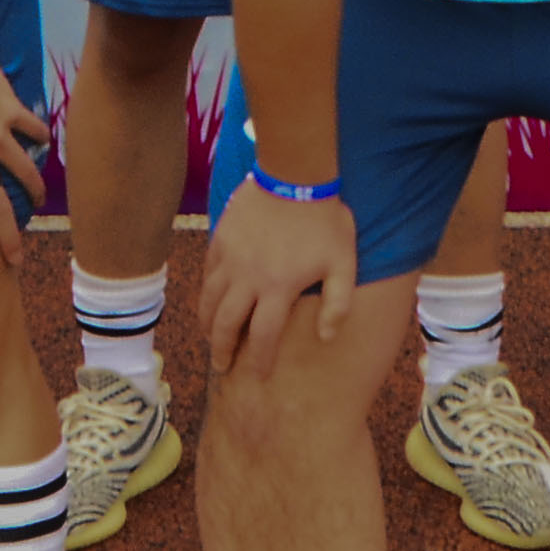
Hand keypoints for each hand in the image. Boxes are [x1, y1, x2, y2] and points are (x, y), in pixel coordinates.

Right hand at [201, 184, 358, 379]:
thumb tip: (326, 338)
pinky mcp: (221, 238)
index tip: (256, 376)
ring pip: (209, 299)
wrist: (296, 174)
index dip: (258, 361)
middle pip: (225, 323)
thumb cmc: (325, 220)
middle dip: (221, 350)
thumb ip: (337, 304)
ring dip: (207, 323)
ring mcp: (230, 257)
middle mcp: (248, 278)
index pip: (262, 336)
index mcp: (278, 288)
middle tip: (221, 366)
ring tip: (209, 337)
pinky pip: (208, 272)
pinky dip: (206, 290)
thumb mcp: (344, 263)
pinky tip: (209, 298)